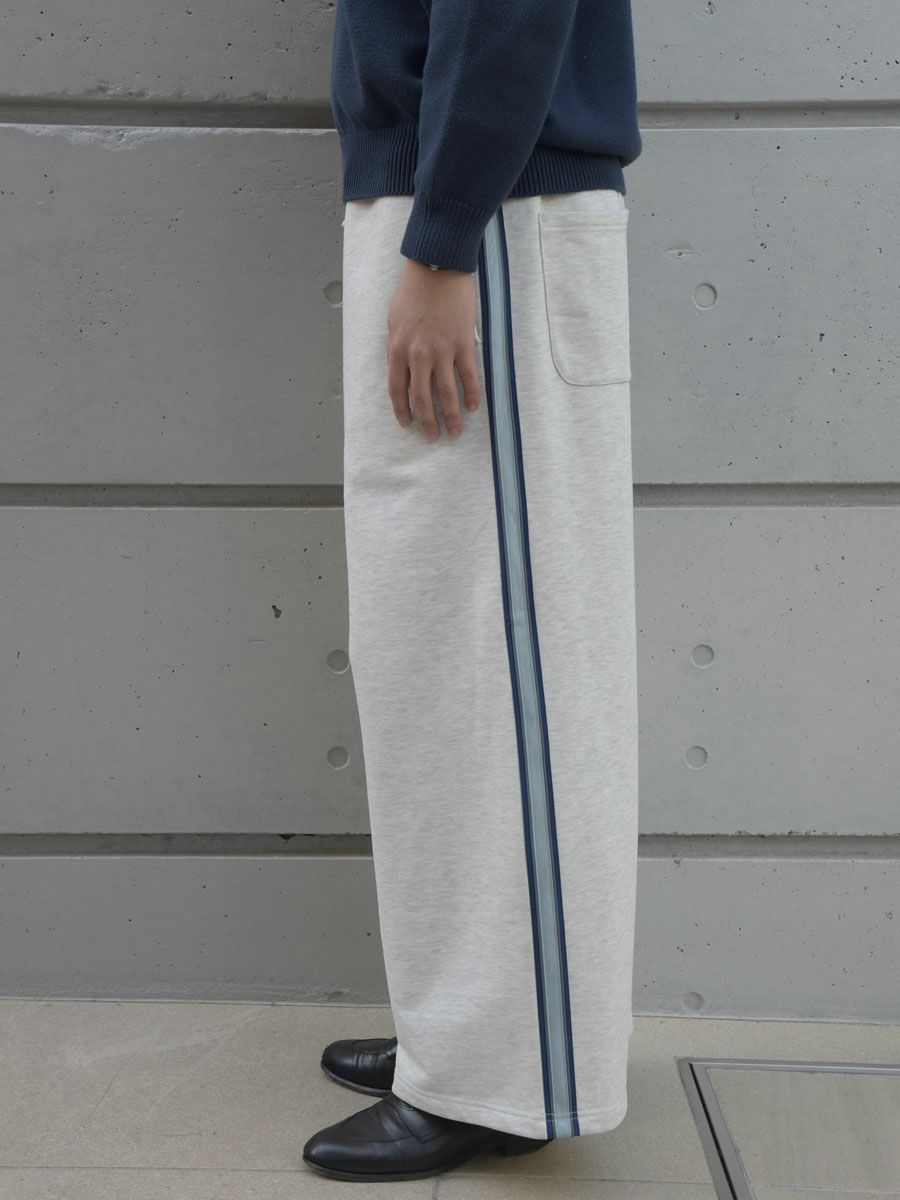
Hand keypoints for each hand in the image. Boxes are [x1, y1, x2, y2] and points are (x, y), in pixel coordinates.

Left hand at [386, 259, 481, 440]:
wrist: (437, 266)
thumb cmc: (413, 290)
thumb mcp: (394, 320)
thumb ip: (398, 347)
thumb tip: (403, 369)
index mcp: (397, 349)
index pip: (398, 390)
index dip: (402, 411)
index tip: (408, 425)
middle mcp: (418, 355)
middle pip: (422, 398)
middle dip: (428, 422)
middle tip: (433, 437)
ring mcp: (441, 351)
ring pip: (446, 393)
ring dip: (452, 416)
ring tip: (455, 432)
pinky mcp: (463, 343)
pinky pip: (468, 376)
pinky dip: (472, 394)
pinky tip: (474, 407)